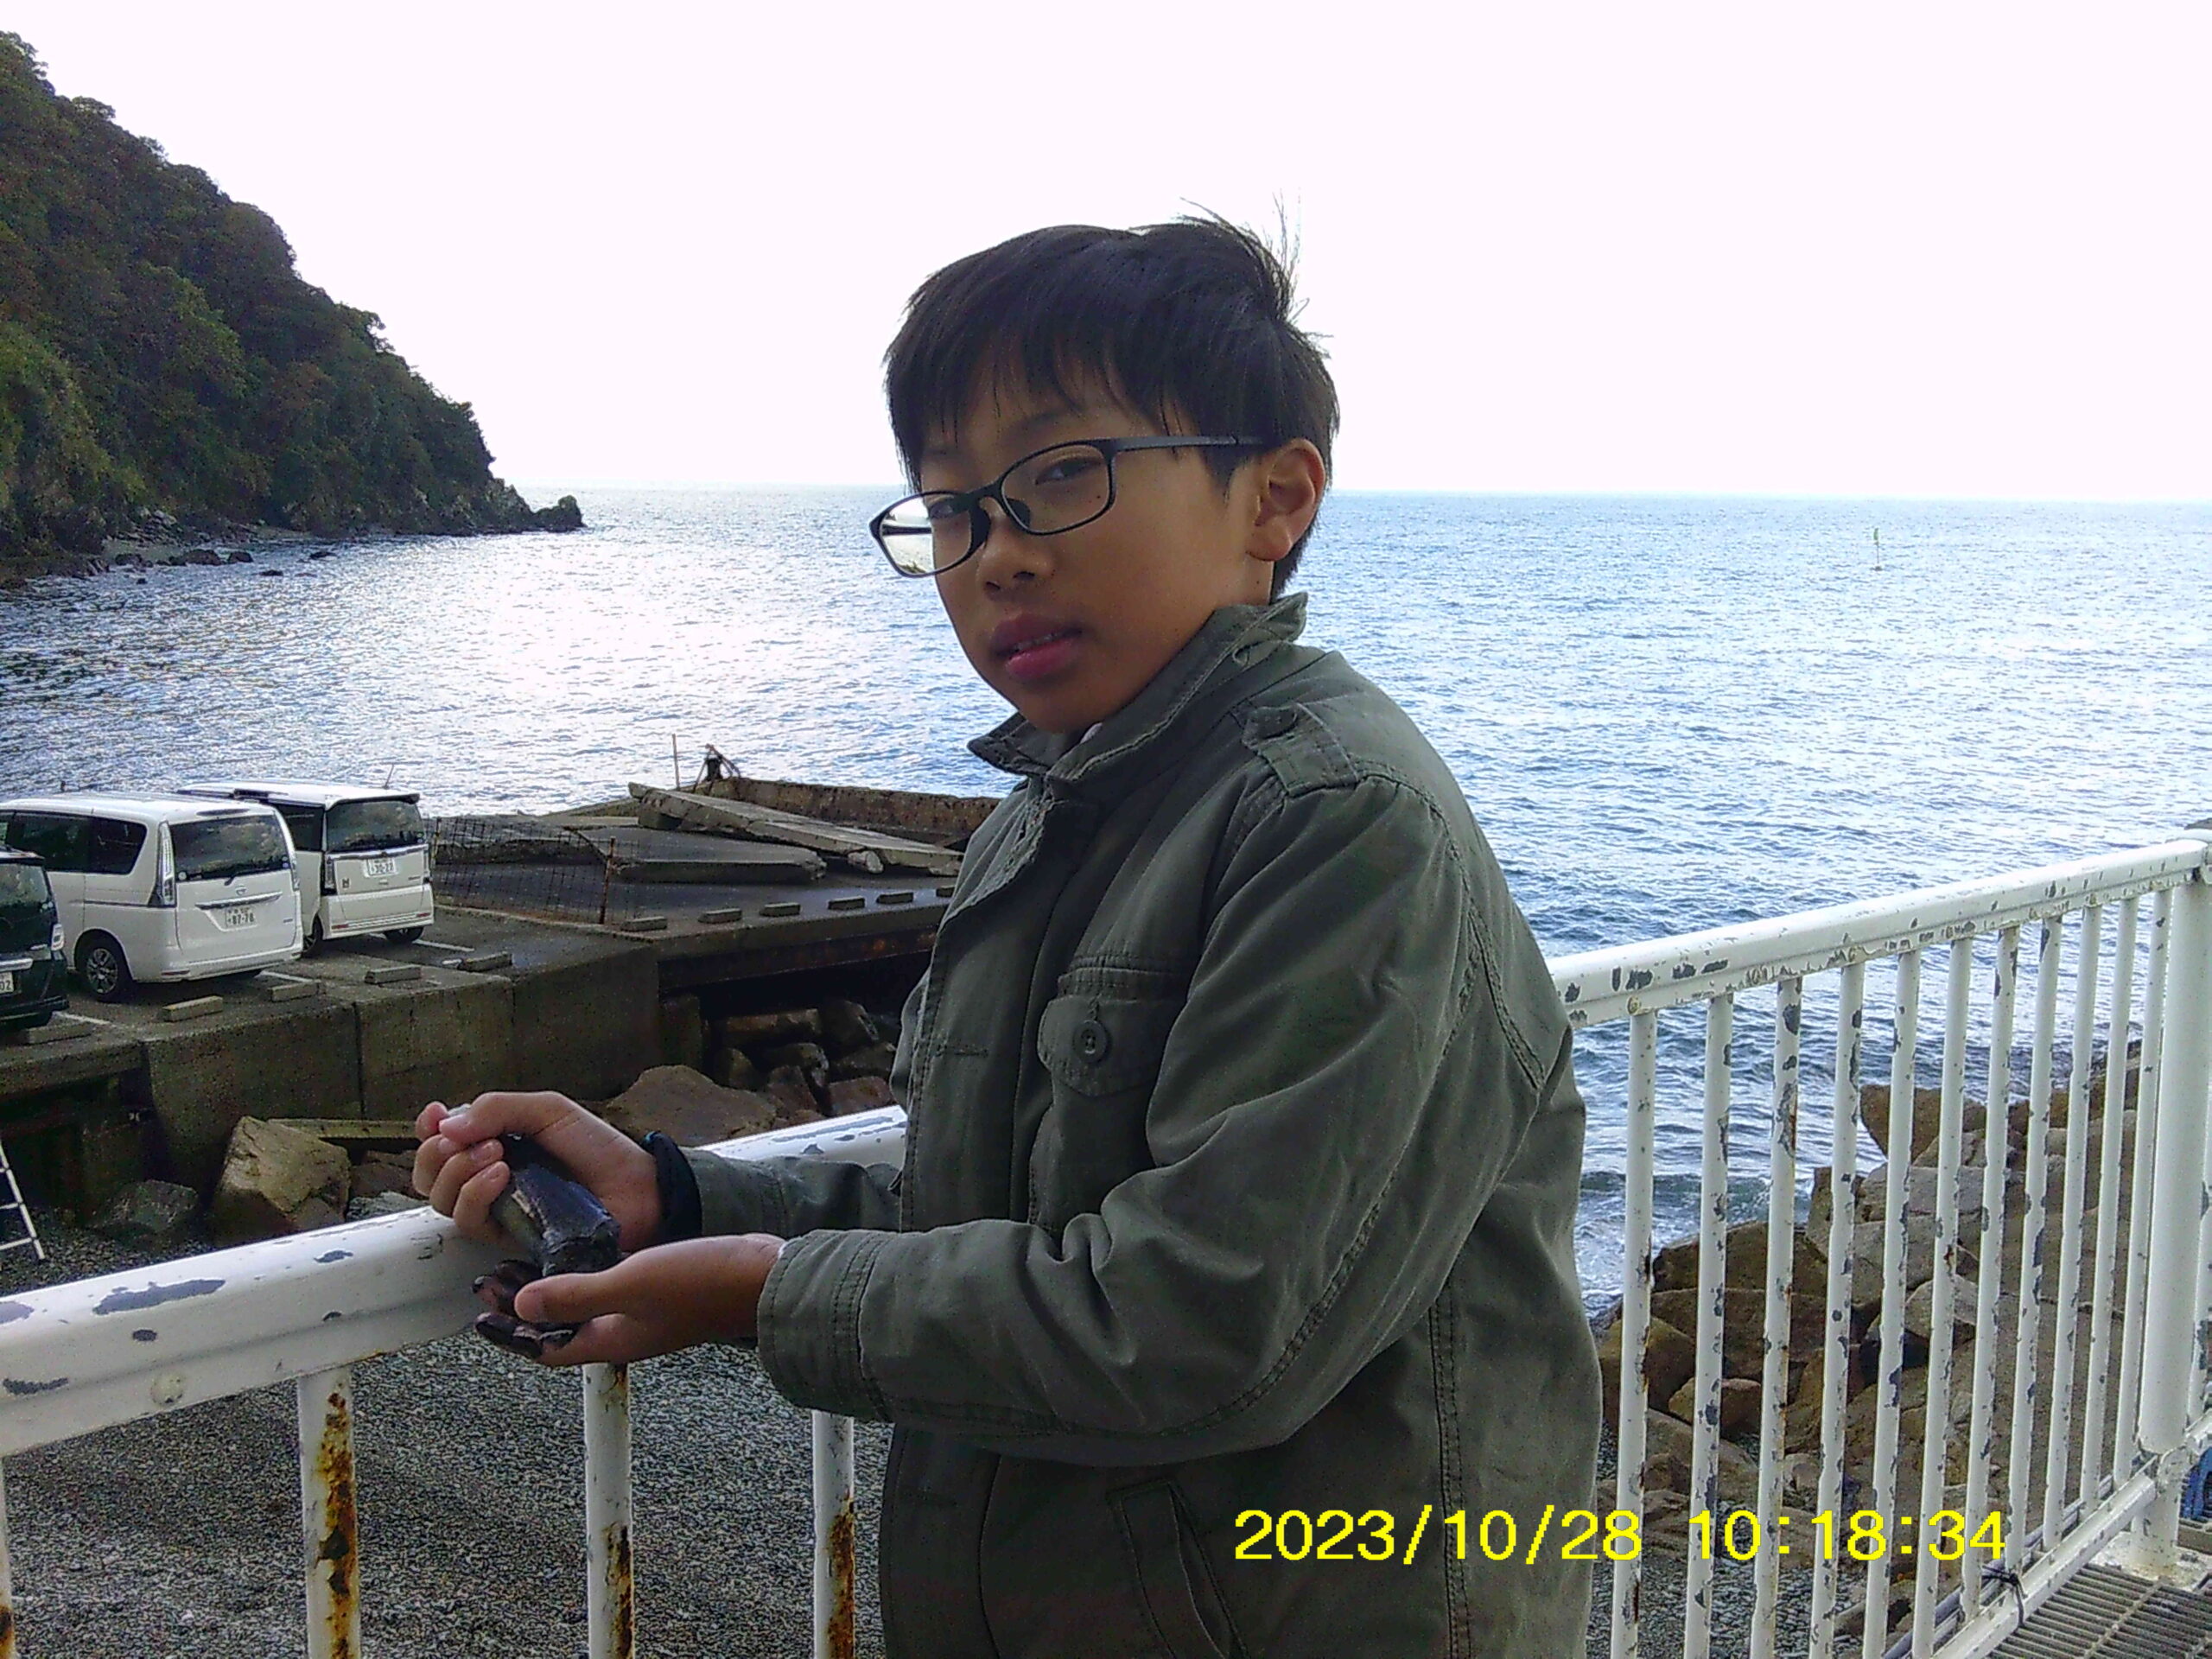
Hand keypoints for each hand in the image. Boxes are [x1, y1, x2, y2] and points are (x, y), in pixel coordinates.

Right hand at [414, 1092, 661, 1252]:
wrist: (635, 1186)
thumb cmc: (594, 1147)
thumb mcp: (547, 1111)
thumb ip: (496, 1109)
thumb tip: (443, 1125)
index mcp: (492, 1142)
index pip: (440, 1139)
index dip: (427, 1129)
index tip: (435, 1116)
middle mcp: (486, 1177)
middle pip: (429, 1173)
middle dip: (437, 1153)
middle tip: (472, 1140)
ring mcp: (496, 1208)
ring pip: (442, 1199)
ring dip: (456, 1172)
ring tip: (495, 1155)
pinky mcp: (506, 1237)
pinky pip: (470, 1222)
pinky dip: (475, 1195)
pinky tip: (500, 1176)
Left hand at [475, 1234, 786, 1366]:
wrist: (767, 1278)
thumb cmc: (704, 1283)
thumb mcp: (631, 1283)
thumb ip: (576, 1294)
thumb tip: (523, 1307)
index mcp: (612, 1339)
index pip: (546, 1350)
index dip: (511, 1336)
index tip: (480, 1315)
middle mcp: (625, 1332)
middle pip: (559, 1329)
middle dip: (522, 1310)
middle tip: (492, 1280)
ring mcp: (645, 1315)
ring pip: (582, 1310)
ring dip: (550, 1291)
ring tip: (524, 1263)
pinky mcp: (662, 1294)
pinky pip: (607, 1291)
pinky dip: (583, 1277)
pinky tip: (582, 1251)